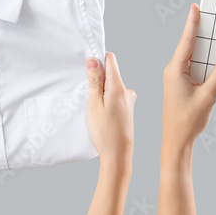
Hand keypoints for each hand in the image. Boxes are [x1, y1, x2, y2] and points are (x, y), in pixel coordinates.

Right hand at [86, 52, 136, 169]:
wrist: (118, 155)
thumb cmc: (104, 132)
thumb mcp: (94, 104)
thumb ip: (94, 81)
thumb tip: (93, 60)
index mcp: (119, 87)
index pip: (111, 60)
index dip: (98, 60)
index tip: (87, 69)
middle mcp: (127, 91)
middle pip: (110, 72)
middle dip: (97, 78)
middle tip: (86, 92)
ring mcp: (129, 100)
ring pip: (111, 85)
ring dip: (101, 90)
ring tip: (92, 105)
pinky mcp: (127, 109)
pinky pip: (115, 95)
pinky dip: (106, 99)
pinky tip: (100, 112)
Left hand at [162, 4, 215, 151]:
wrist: (176, 139)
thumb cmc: (188, 120)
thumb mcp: (208, 96)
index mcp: (175, 70)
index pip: (186, 42)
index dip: (192, 24)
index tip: (195, 7)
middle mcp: (174, 70)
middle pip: (189, 45)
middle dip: (198, 30)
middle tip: (208, 14)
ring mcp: (176, 77)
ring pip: (192, 56)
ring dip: (203, 47)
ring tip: (213, 32)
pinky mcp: (181, 84)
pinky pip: (194, 67)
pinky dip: (205, 61)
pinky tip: (215, 58)